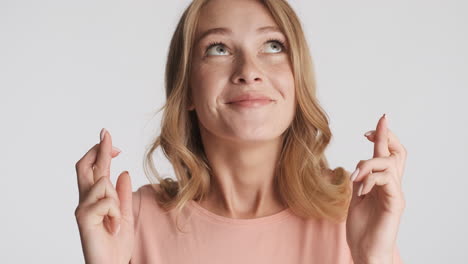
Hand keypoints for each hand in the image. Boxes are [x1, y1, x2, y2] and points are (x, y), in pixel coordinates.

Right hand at [74, 128, 133, 263]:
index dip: (100, 150)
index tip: (108, 134)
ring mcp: (82, 209)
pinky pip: (106, 201)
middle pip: (84, 166)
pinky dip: (116, 213)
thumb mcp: (125, 214)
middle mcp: (85, 201)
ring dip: (115, 197)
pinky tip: (114, 227)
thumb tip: (124, 172)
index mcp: (96, 198)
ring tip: (117, 219)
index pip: (95, 168)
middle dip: (97, 149)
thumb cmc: (116, 244)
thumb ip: (123, 194)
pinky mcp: (83, 219)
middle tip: (107, 135)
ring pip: (102, 183)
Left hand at [346, 114, 406, 262]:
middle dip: (385, 136)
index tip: (367, 130)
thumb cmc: (361, 229)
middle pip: (397, 153)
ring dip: (369, 163)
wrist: (365, 252)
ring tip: (355, 176)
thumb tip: (358, 167)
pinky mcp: (395, 203)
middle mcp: (391, 186)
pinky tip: (360, 190)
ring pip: (390, 163)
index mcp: (381, 184)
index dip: (381, 139)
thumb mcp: (355, 198)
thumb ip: (360, 181)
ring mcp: (395, 194)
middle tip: (371, 129)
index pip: (386, 156)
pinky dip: (371, 179)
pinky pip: (387, 180)